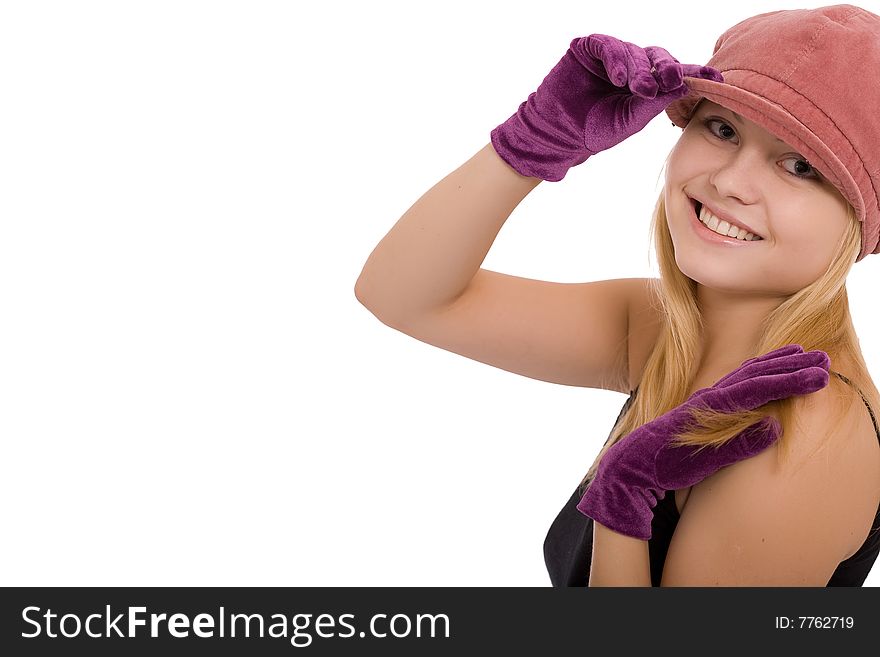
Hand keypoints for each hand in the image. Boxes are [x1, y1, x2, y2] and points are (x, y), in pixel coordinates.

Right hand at [490, 34, 722, 181]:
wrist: (559, 136)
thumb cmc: (592, 131)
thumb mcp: (631, 120)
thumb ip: (657, 101)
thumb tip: (686, 84)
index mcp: (644, 85)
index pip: (672, 73)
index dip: (693, 72)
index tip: (716, 77)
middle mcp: (629, 66)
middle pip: (657, 57)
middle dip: (665, 69)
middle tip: (669, 82)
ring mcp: (608, 56)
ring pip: (634, 51)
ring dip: (639, 69)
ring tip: (637, 87)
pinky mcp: (587, 48)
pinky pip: (607, 44)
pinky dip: (616, 57)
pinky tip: (619, 76)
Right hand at [576, 344, 829, 539]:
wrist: (630, 471)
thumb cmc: (667, 465)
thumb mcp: (712, 453)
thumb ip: (742, 439)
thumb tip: (778, 426)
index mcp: (714, 406)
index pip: (752, 381)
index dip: (782, 370)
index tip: (811, 364)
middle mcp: (711, 398)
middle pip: (758, 374)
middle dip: (793, 364)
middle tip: (826, 357)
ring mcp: (706, 404)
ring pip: (755, 380)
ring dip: (789, 371)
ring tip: (818, 367)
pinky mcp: (702, 414)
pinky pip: (742, 396)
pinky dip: (769, 385)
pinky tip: (791, 385)